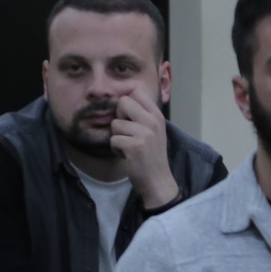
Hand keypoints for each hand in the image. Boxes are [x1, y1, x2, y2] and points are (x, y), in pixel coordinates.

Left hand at [107, 88, 179, 208]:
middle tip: (129, 132)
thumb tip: (122, 98)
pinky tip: (127, 155)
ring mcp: (145, 133)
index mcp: (157, 115)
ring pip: (115, 124)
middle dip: (120, 117)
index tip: (130, 116)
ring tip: (129, 146)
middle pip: (123, 102)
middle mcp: (153, 121)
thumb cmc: (151, 155)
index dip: (128, 102)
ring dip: (117, 136)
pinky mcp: (135, 146)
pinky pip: (113, 140)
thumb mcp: (153, 130)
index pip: (137, 91)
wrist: (158, 180)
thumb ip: (142, 114)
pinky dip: (116, 149)